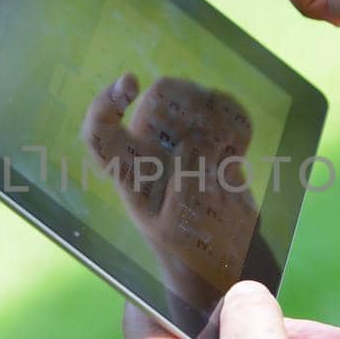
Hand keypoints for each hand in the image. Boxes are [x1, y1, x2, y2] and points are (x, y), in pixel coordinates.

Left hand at [82, 74, 260, 305]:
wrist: (225, 256)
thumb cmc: (193, 249)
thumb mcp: (181, 227)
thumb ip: (184, 184)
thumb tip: (198, 142)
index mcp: (130, 173)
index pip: (101, 133)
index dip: (105, 104)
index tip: (130, 82)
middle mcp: (150, 148)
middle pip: (160, 98)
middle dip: (188, 111)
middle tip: (212, 146)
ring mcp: (182, 138)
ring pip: (193, 96)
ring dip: (217, 117)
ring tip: (228, 153)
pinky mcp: (213, 136)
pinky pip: (226, 108)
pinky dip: (238, 124)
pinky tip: (239, 150)